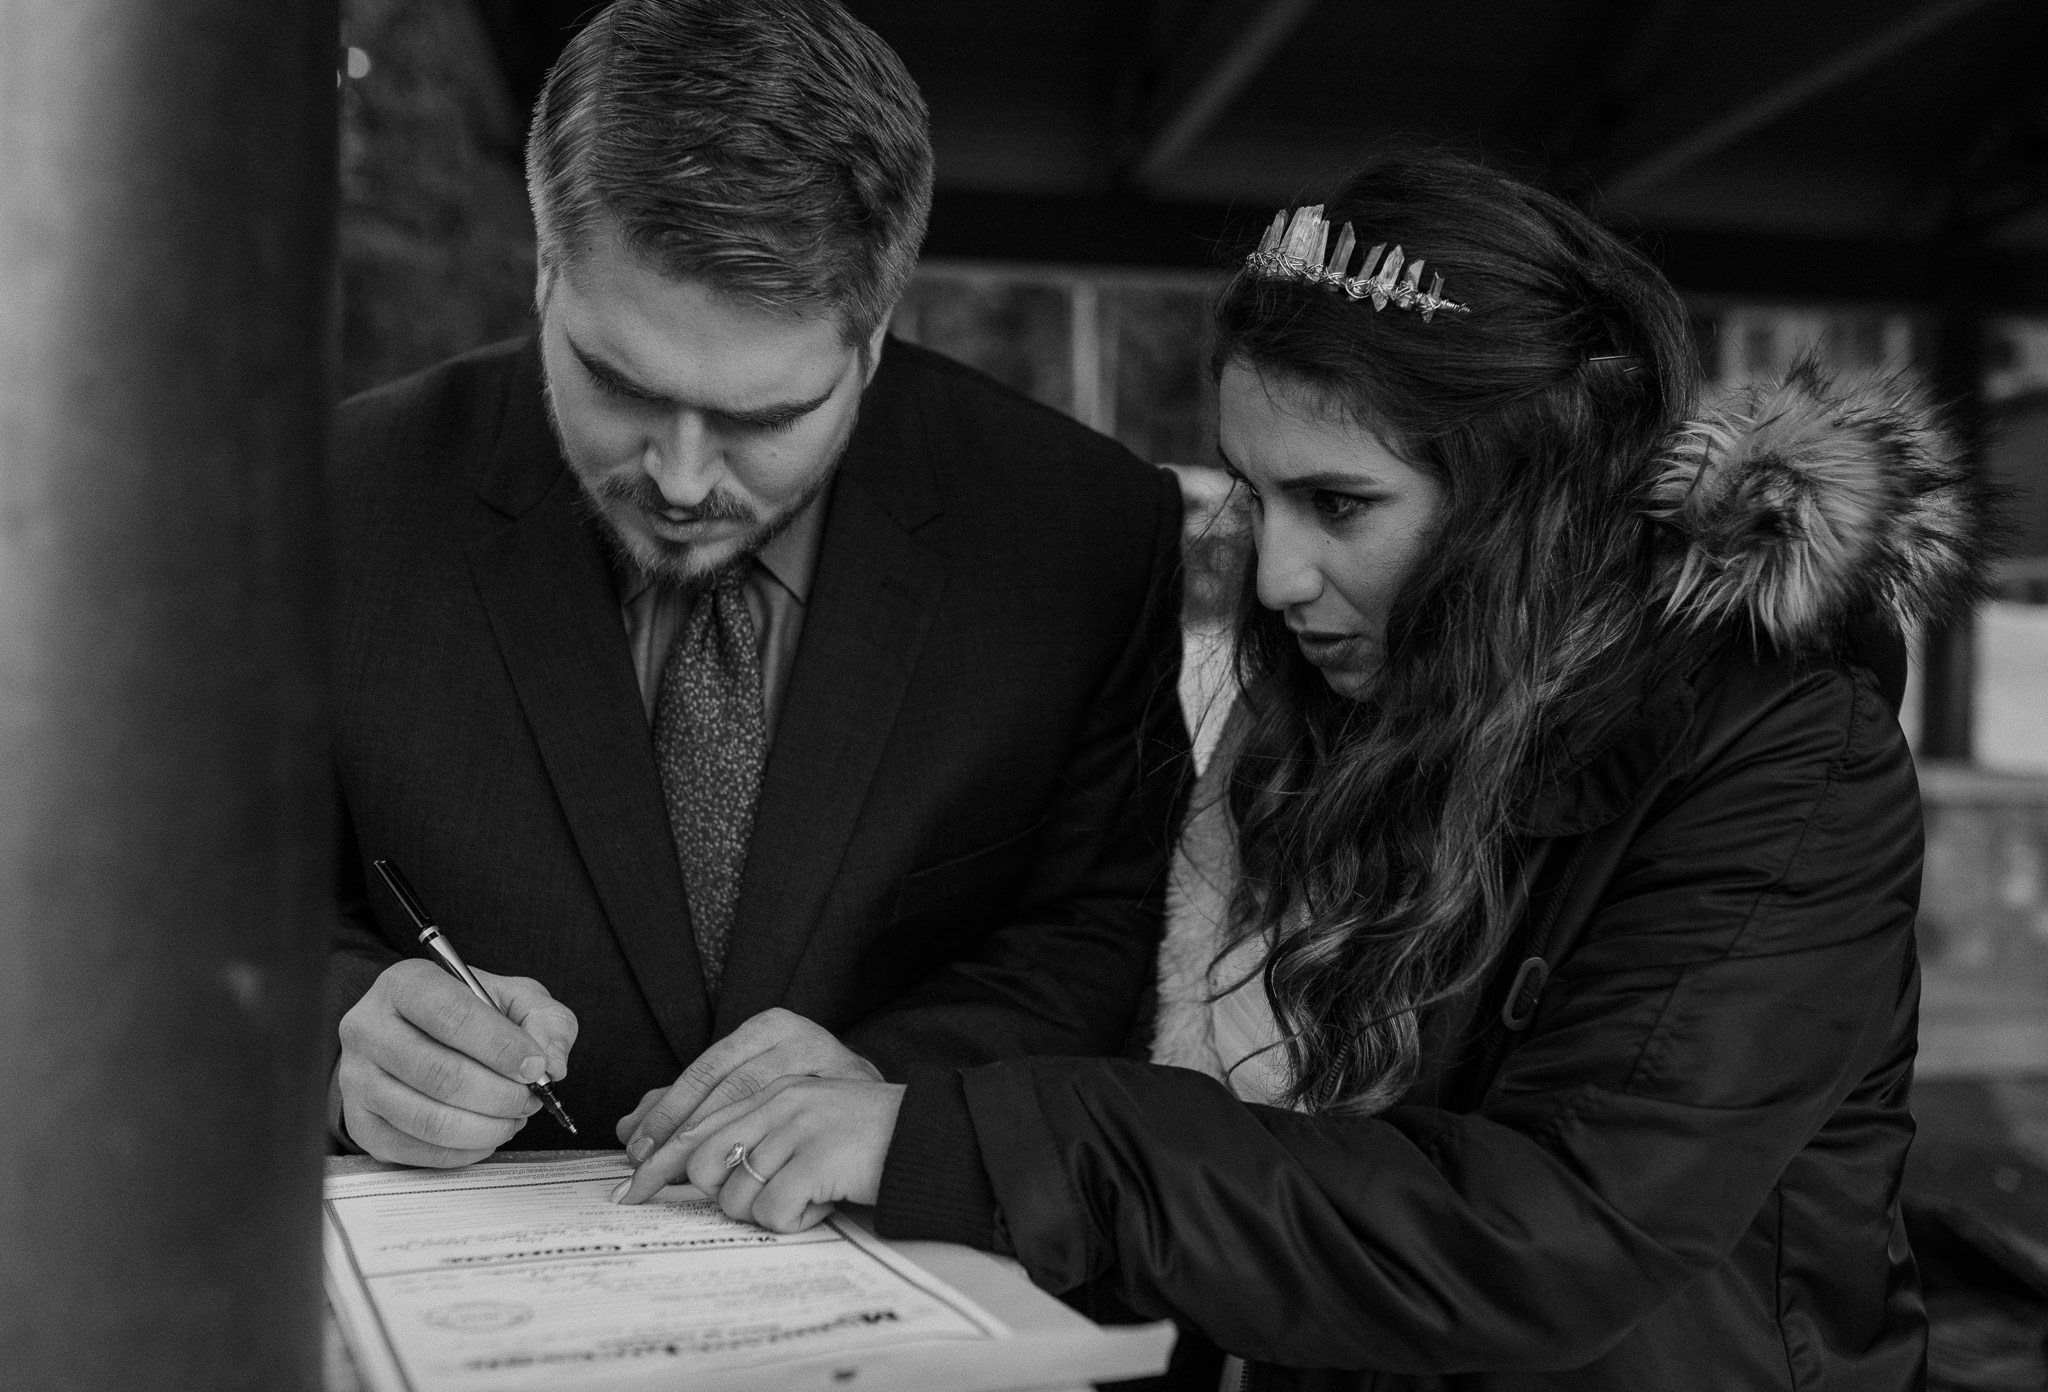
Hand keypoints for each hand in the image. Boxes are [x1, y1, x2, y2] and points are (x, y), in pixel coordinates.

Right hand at [337, 958, 577, 1166]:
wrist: (417, 1034)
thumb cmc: (468, 1014)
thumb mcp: (514, 997)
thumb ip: (545, 1021)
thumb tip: (551, 1065)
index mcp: (406, 984)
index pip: (452, 1015)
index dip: (501, 1047)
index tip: (536, 1067)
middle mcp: (369, 1028)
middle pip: (440, 1074)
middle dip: (500, 1094)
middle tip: (530, 1099)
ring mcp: (357, 1079)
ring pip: (428, 1119)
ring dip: (485, 1127)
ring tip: (513, 1117)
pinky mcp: (361, 1122)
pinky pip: (416, 1150)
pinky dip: (463, 1151)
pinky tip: (487, 1135)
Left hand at [612, 1076, 905, 1229]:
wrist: (926, 1139)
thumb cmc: (855, 1135)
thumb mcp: (794, 1113)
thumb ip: (735, 1118)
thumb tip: (647, 1129)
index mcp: (772, 1075)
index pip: (696, 1117)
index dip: (659, 1158)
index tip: (632, 1190)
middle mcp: (782, 1093)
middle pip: (705, 1161)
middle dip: (718, 1195)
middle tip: (759, 1198)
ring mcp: (802, 1123)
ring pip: (736, 1195)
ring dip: (764, 1212)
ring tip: (803, 1197)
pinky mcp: (820, 1158)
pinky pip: (773, 1214)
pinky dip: (793, 1223)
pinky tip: (820, 1206)